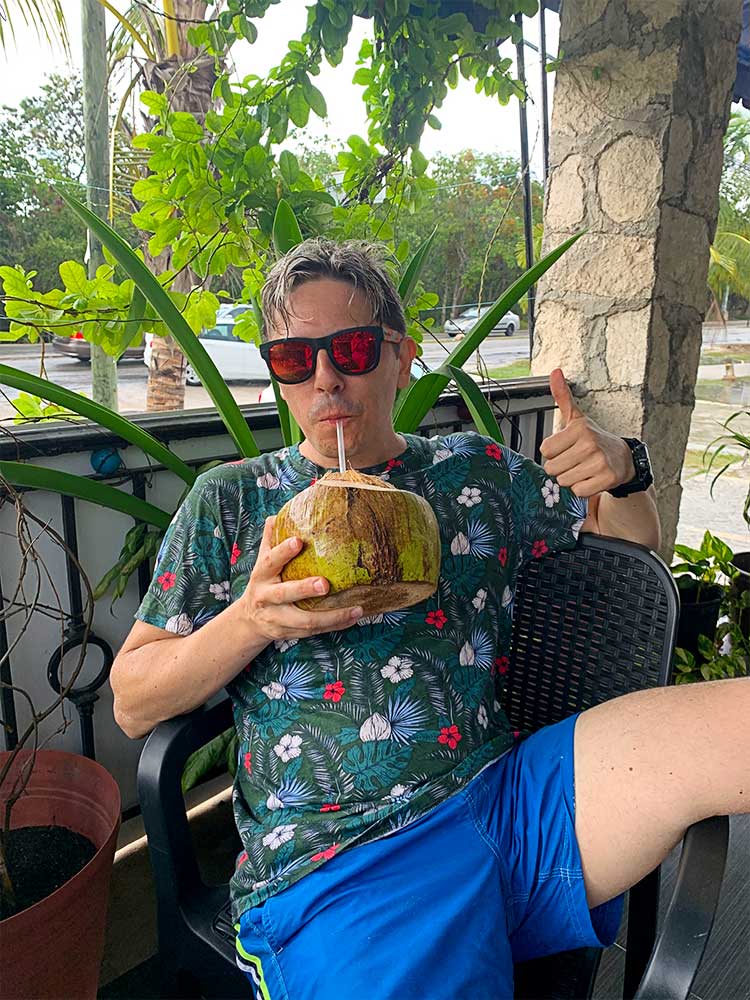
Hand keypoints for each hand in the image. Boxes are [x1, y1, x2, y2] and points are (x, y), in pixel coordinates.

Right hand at [239, 516, 362, 642]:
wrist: (249, 620)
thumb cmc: (264, 583)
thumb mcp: (262, 562)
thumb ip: (270, 540)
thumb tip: (277, 515)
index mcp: (262, 576)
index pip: (270, 561)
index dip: (283, 552)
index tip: (298, 541)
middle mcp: (267, 598)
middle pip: (285, 594)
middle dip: (304, 589)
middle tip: (325, 583)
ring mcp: (278, 619)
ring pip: (305, 621)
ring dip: (332, 616)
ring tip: (356, 608)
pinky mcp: (290, 633)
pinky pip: (315, 631)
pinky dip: (335, 625)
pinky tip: (353, 617)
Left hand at [538, 369, 634, 497]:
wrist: (624, 458)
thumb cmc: (594, 439)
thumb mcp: (576, 418)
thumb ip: (562, 396)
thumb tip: (555, 372)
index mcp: (578, 428)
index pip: (544, 450)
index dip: (553, 452)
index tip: (566, 448)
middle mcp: (589, 443)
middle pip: (552, 468)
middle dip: (561, 467)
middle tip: (575, 460)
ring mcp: (599, 462)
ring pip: (564, 481)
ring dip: (571, 478)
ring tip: (584, 468)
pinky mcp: (607, 478)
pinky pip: (578, 491)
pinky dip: (582, 489)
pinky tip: (592, 478)